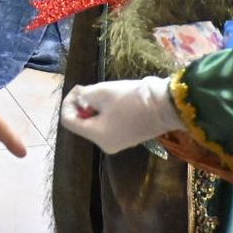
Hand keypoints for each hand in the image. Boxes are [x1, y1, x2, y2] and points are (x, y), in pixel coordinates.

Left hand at [60, 77, 181, 153]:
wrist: (165, 106)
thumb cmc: (130, 99)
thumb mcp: (102, 92)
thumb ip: (84, 95)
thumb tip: (79, 97)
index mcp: (97, 136)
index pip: (68, 122)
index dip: (68, 103)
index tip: (78, 88)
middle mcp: (105, 144)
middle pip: (82, 124)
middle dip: (82, 105)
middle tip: (88, 88)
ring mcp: (118, 143)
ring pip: (95, 124)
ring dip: (94, 108)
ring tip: (102, 93)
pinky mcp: (128, 138)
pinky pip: (108, 126)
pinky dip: (105, 113)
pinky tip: (113, 101)